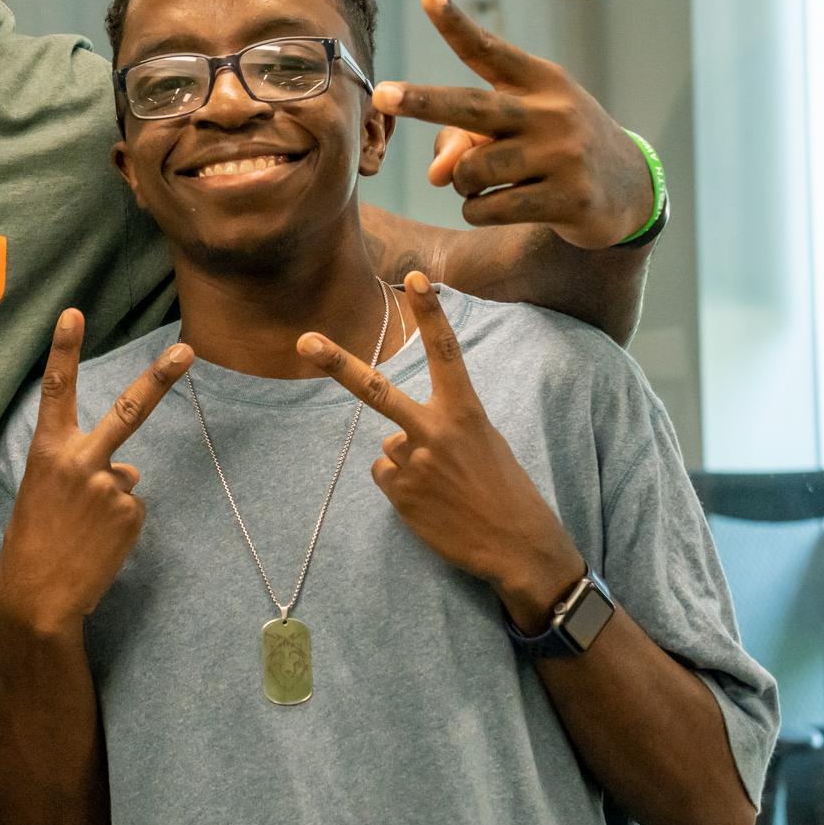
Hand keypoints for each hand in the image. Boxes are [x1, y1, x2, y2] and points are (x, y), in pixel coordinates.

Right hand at [0, 310, 194, 639]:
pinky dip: (119, 526)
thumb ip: (82, 468)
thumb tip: (130, 468)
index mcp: (48, 452)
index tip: (74, 312)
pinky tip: (97, 544)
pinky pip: (132, 509)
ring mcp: (110, 486)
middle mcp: (81, 460)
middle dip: (159, 377)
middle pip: (127, 410)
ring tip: (83, 532)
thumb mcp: (44, 494)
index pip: (56, 390)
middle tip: (187, 349)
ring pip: (124, 478)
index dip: (63, 350)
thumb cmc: (33, 544)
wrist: (39, 598)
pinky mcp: (131, 513)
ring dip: (109, 503)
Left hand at [297, 273, 585, 628]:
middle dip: (338, 364)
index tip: (416, 277)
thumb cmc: (506, 491)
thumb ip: (443, 427)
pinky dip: (404, 486)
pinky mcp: (398, 493)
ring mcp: (413, 463)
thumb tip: (392, 438)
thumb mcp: (486, 444)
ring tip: (444, 486)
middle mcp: (435, 432)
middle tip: (305, 340)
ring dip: (410, 462)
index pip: (446, 353)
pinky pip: (386, 475)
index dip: (431, 313)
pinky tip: (432, 503)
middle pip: (376, 391)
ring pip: (390, 446)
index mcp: (466, 413)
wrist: (518, 547)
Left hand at [372, 0, 651, 250]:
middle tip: (381, 94)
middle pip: (472, 108)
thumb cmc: (558, 148)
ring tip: (487, 183)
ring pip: (472, 170)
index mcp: (539, 81)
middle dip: (422, 101)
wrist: (631, 188)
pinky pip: (488, 209)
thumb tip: (436, 175)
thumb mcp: (522, 130)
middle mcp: (551, 112)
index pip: (489, 50)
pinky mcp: (567, 198)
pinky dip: (478, 211)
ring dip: (463, 183)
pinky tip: (501, 205)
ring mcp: (561, 155)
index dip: (456, 24)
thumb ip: (467, 141)